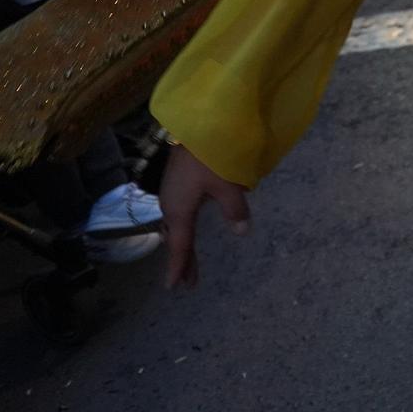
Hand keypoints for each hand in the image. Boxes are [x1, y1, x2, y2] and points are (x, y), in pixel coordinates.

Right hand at [161, 145, 250, 290]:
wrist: (194, 124)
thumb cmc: (210, 155)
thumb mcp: (228, 185)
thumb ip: (235, 210)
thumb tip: (242, 232)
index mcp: (179, 210)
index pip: (180, 246)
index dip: (180, 267)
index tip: (175, 287)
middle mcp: (170, 206)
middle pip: (177, 240)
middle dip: (183, 261)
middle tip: (188, 284)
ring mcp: (171, 194)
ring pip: (176, 227)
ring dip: (182, 246)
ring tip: (188, 263)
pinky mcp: (176, 183)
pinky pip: (178, 215)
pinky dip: (183, 230)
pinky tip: (187, 231)